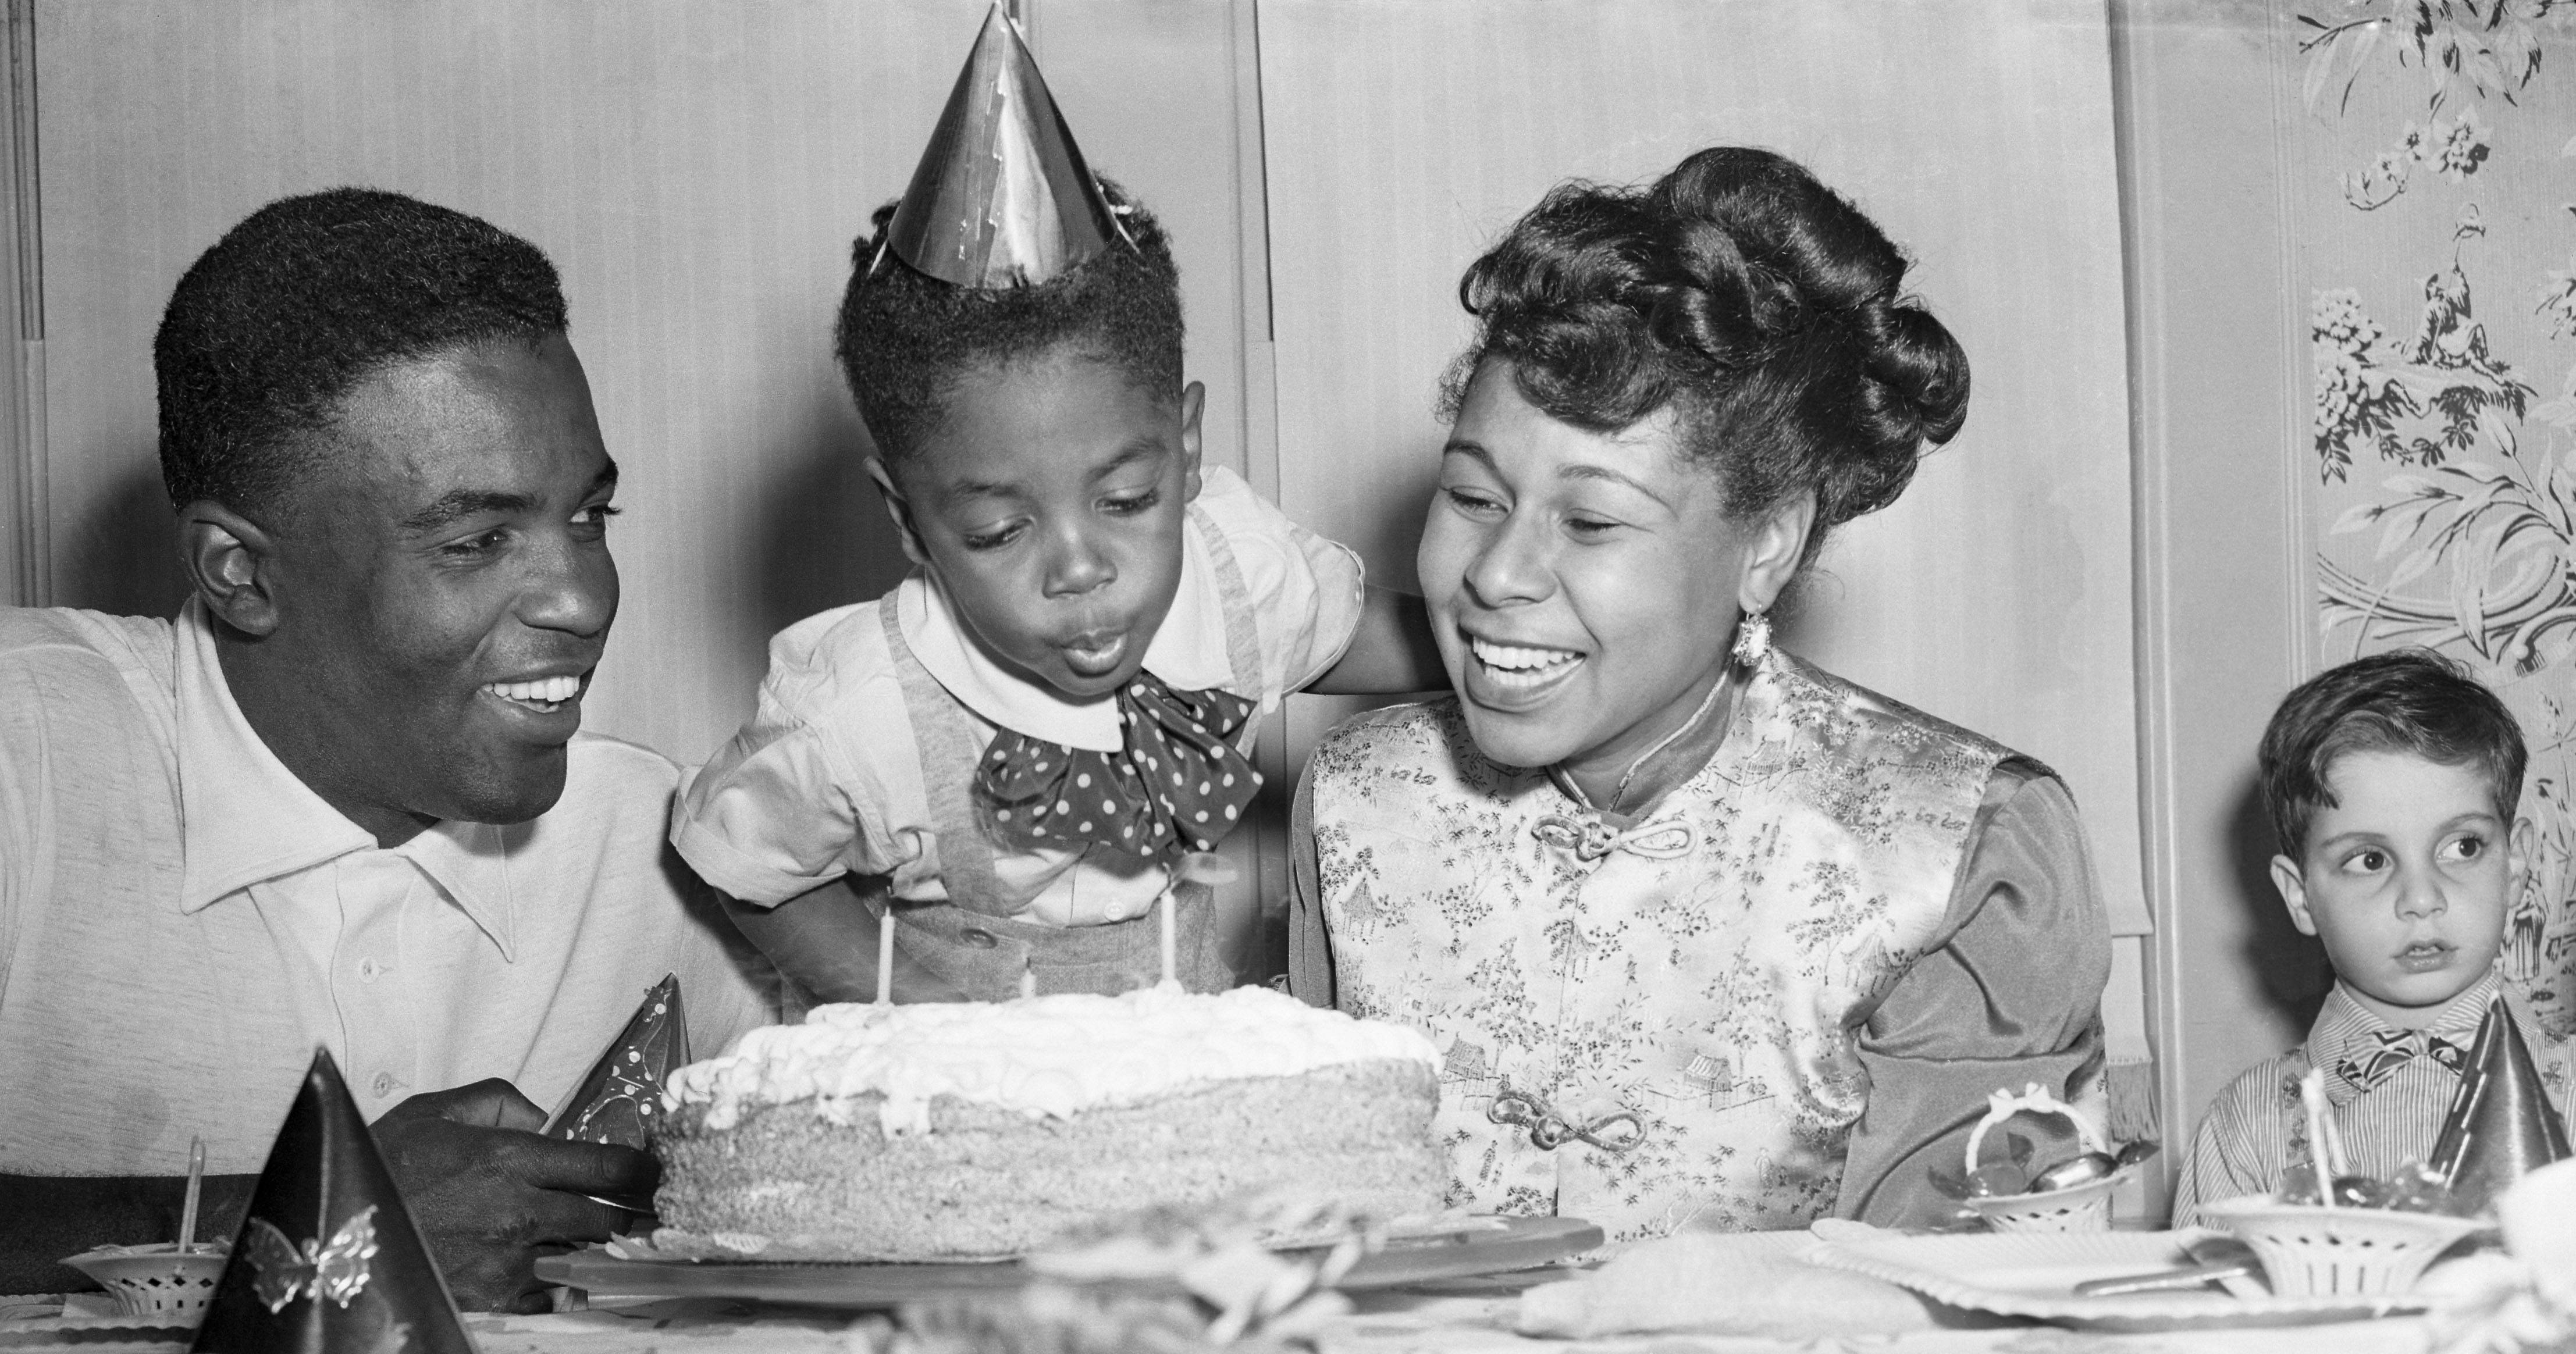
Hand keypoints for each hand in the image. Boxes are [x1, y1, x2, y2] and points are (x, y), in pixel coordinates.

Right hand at [369, 1079, 656, 1312]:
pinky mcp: (491, 1300)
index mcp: (511, 1159)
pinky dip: (560, 1287)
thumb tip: (540, 1114)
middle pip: (607, 1217)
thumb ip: (496, 1099)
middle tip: (646, 1212)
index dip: (645, 1171)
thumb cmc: (379, 1168)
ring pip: (580, 1256)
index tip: (660, 1173)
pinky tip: (557, 1275)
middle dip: (631, 1215)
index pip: (607, 1166)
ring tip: (597, 1242)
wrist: (328, 1228)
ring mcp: (507, 1262)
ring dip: (591, 1250)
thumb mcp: (433, 1111)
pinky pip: (550, 1298)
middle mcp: (519, 1212)